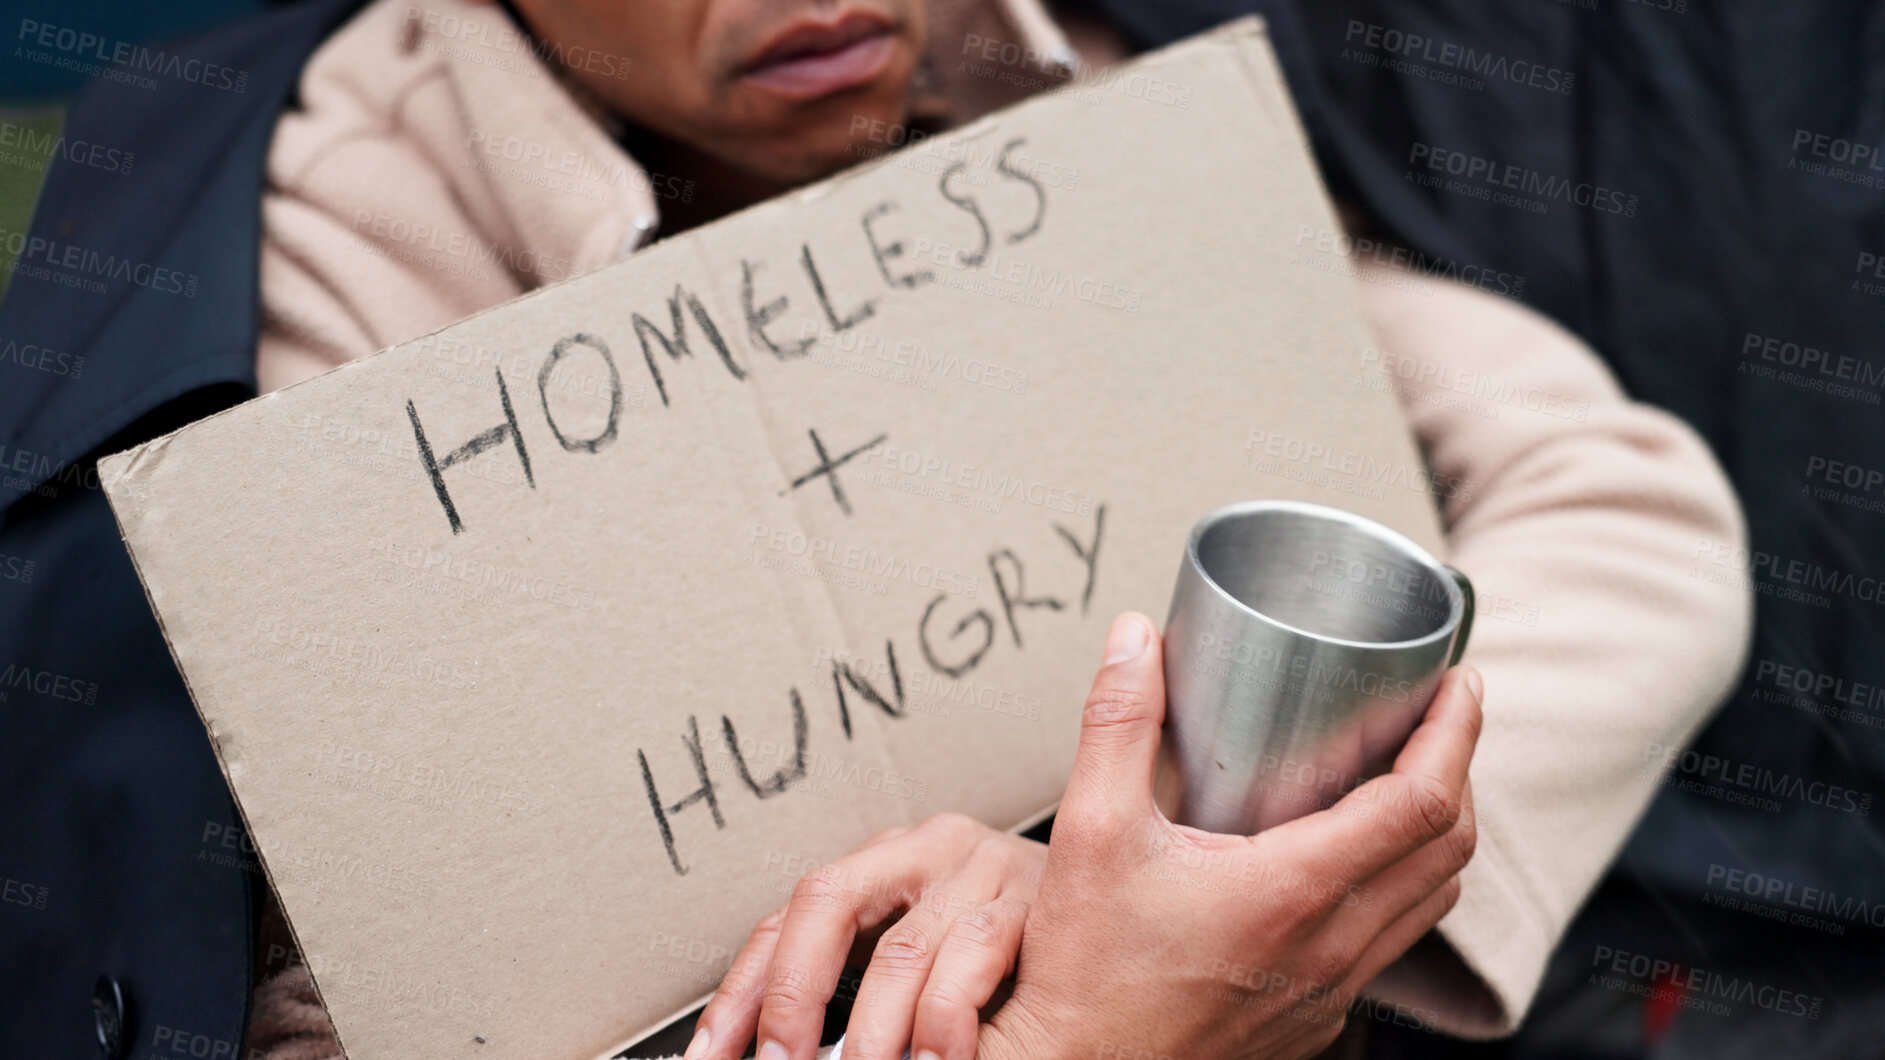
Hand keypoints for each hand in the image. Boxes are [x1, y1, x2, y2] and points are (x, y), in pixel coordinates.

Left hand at [686, 814, 1045, 1059]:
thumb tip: (773, 1049)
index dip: (742, 992)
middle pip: (827, 903)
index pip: (787, 919)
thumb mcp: (923, 953)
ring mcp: (980, 867)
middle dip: (792, 998)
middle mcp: (924, 850)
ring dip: (873, 1032)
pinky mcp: (1038, 896)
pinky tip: (938, 1058)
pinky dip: (949, 1020)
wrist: (1124, 901)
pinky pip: (978, 956)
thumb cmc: (1013, 941)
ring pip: (904, 950)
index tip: (711, 1059)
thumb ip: (856, 985)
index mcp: (883, 861)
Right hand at [979, 612, 1482, 1059]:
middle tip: (1437, 716)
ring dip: (1436, 833)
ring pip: (1430, 904)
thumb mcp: (1090, 831)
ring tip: (1404, 778)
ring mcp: (1330, 992)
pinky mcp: (1314, 1020)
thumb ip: (1118, 724)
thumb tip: (1135, 639)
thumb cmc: (1084, 974)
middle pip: (1449, 849)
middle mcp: (1331, 946)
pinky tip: (1348, 862)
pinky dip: (1399, 890)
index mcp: (1293, 891)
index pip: (1424, 802)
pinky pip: (1390, 947)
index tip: (1460, 684)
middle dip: (1459, 769)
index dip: (1457, 732)